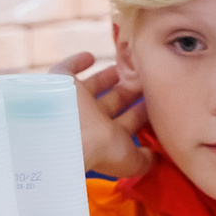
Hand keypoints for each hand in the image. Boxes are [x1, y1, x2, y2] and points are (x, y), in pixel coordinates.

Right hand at [51, 51, 153, 179]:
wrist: (64, 134)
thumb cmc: (99, 148)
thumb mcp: (130, 159)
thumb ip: (144, 160)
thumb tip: (152, 156)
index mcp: (106, 137)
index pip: (127, 123)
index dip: (140, 114)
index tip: (156, 102)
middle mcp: (89, 120)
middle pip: (112, 102)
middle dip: (127, 92)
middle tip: (143, 79)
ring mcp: (74, 102)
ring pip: (93, 86)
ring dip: (107, 77)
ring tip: (120, 68)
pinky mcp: (59, 83)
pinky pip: (66, 69)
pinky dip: (76, 61)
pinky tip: (90, 56)